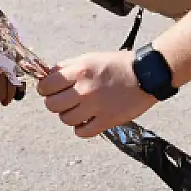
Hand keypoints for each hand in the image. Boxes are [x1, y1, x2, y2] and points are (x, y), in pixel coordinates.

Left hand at [36, 50, 155, 138]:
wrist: (145, 75)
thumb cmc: (116, 65)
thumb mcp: (89, 58)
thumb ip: (66, 68)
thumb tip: (47, 78)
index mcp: (79, 71)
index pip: (46, 86)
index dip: (45, 89)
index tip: (50, 90)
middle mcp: (84, 90)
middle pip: (52, 105)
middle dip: (55, 103)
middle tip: (64, 100)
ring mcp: (95, 107)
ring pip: (65, 119)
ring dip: (69, 115)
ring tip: (80, 109)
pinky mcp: (106, 121)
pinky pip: (82, 132)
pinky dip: (81, 128)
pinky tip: (87, 120)